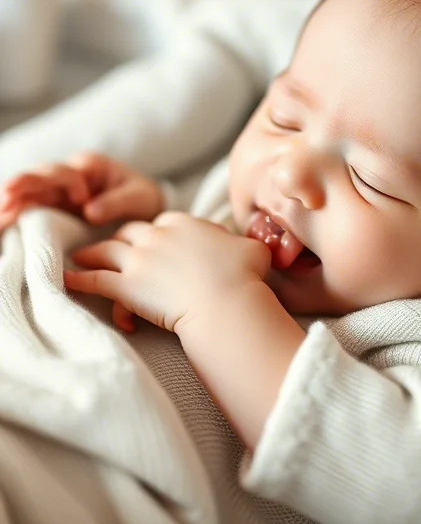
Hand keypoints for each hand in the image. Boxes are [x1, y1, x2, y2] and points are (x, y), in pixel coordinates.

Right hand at [0, 152, 163, 229]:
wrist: (143, 209)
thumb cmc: (141, 199)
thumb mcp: (138, 197)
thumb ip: (116, 202)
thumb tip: (89, 211)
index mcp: (89, 166)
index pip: (69, 170)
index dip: (69, 182)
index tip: (82, 198)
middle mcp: (67, 175)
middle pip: (41, 176)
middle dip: (24, 183)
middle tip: (8, 191)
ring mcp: (56, 192)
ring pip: (29, 192)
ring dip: (13, 198)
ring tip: (1, 207)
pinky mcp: (51, 207)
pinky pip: (29, 207)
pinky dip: (16, 212)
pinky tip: (4, 219)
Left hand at [63, 211, 271, 333]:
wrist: (226, 302)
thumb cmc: (244, 275)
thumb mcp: (252, 248)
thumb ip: (242, 242)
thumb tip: (248, 245)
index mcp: (183, 222)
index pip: (163, 222)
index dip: (159, 233)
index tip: (160, 243)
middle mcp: (156, 235)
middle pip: (129, 232)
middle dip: (122, 240)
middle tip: (116, 249)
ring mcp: (138, 260)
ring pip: (105, 250)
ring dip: (91, 253)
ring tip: (80, 256)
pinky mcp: (125, 286)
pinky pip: (93, 280)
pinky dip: (78, 279)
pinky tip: (65, 280)